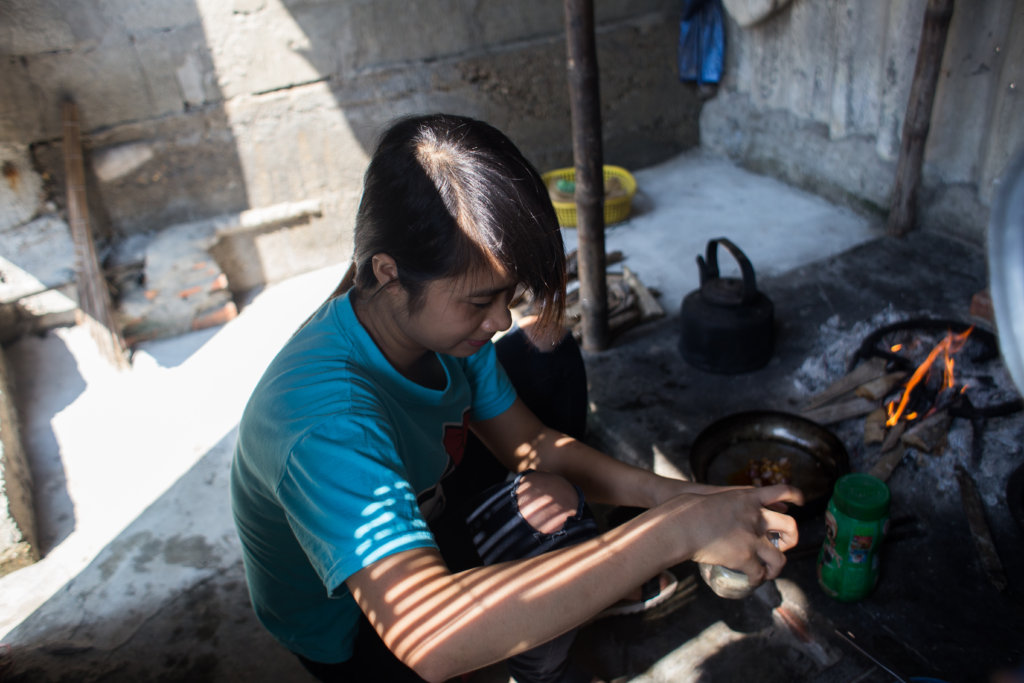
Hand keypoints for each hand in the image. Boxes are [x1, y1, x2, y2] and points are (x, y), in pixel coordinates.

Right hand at [677, 484, 803, 584]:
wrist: (680, 524)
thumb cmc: (689, 509)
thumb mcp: (716, 496)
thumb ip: (731, 502)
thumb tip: (733, 508)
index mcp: (749, 497)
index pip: (782, 491)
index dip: (795, 496)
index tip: (800, 502)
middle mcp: (756, 516)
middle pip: (790, 526)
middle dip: (792, 538)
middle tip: (785, 545)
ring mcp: (752, 538)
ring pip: (779, 558)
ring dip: (776, 568)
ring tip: (769, 572)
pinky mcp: (745, 557)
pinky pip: (759, 573)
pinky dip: (757, 579)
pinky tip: (752, 580)